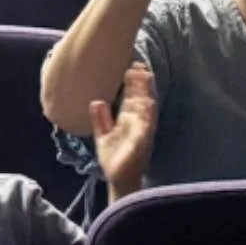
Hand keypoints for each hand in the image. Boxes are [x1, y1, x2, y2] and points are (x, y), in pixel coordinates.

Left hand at [91, 64, 156, 196]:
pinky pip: (146, 126)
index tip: (131, 67)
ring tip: (146, 76)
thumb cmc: (114, 160)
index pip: (130, 98)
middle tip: (139, 64)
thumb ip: (101, 120)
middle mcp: (137, 123)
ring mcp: (141, 131)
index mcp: (127, 121)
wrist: (119, 180)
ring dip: (146, 93)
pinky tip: (149, 102)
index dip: (131, 84)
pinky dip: (148, 114)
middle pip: (139, 99)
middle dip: (140, 83)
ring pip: (145, 108)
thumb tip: (96, 101)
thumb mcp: (104, 136)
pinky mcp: (142, 141)